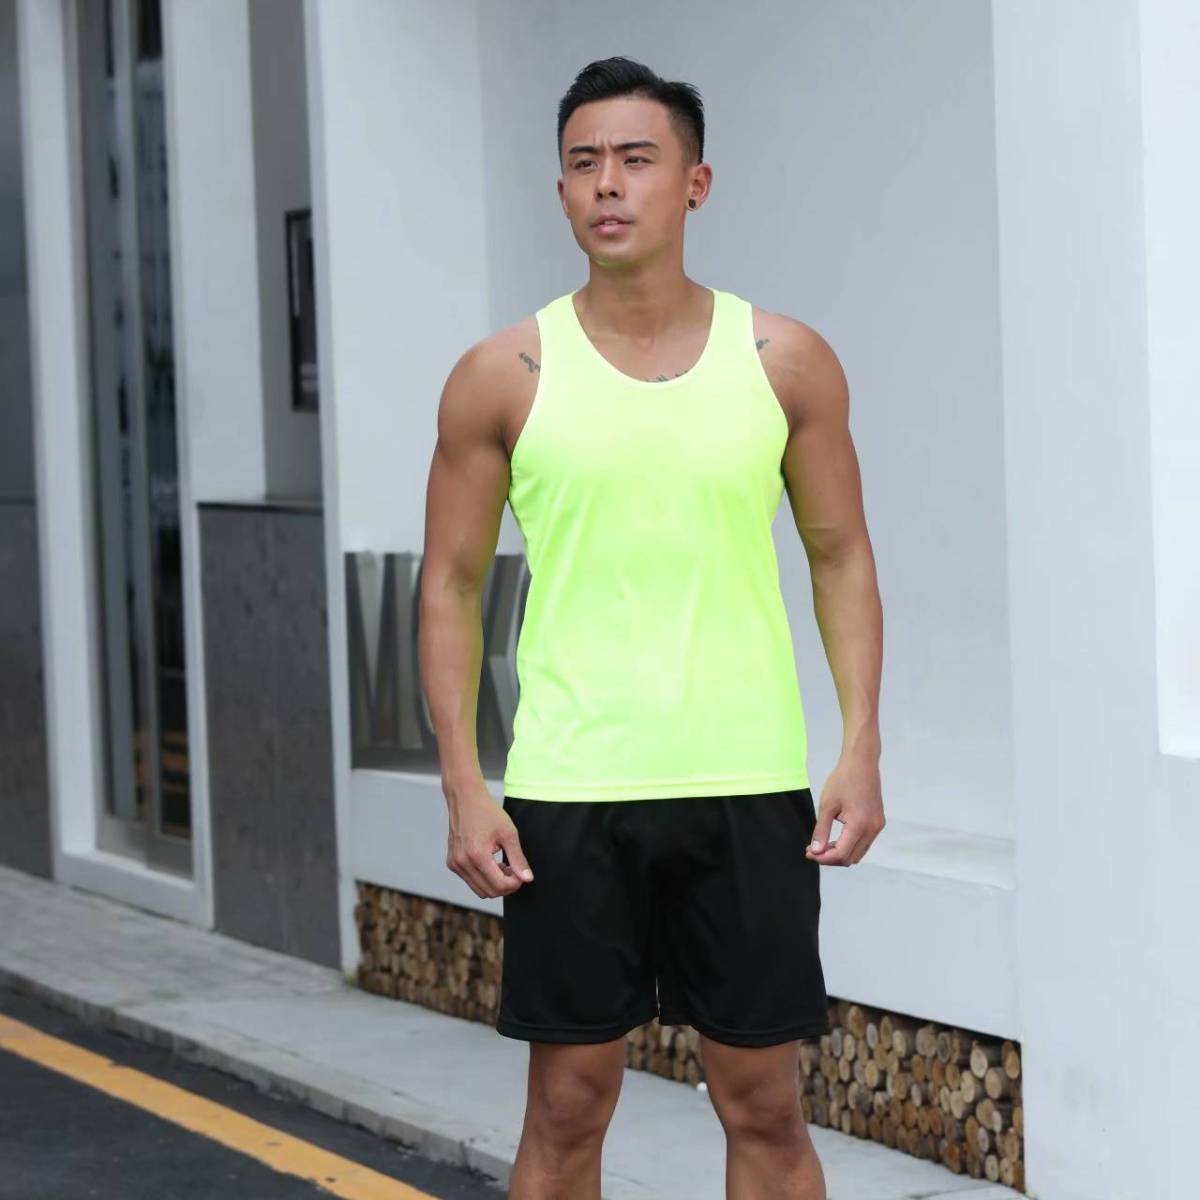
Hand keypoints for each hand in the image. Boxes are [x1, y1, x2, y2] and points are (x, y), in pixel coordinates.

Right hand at [446, 786, 534, 897]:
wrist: (465, 800)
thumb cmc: (488, 813)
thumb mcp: (509, 833)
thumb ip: (518, 858)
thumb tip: (527, 879)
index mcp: (477, 855)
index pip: (499, 885)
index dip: (514, 884)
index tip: (521, 874)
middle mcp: (462, 863)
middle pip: (489, 892)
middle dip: (505, 886)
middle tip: (514, 870)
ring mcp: (455, 864)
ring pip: (479, 890)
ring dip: (494, 884)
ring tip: (503, 866)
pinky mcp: (452, 863)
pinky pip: (470, 881)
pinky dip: (483, 878)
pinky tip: (491, 863)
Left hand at [805, 752, 883, 866]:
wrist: (862, 763)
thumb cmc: (842, 780)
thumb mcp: (827, 805)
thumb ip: (821, 830)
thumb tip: (816, 851)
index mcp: (859, 825)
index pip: (841, 855)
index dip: (823, 858)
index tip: (809, 852)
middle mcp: (872, 829)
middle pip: (851, 858)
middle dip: (831, 858)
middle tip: (813, 850)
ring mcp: (877, 826)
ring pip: (858, 853)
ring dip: (841, 853)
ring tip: (823, 845)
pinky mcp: (878, 822)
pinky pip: (864, 843)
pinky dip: (850, 845)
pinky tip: (836, 838)